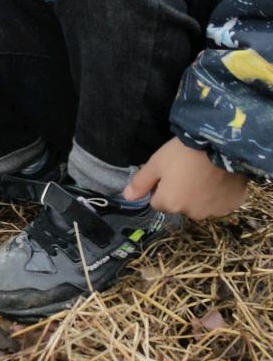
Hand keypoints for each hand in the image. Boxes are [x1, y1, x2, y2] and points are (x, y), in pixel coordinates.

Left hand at [123, 136, 247, 220]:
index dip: (160, 187)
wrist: (220, 146)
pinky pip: (220, 202)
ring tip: (204, 173)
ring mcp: (214, 212)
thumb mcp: (156, 164)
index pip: (157, 201)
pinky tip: (219, 178)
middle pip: (179, 205)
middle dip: (180, 193)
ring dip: (200, 195)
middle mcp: (191, 214)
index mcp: (170, 205)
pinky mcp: (233, 206)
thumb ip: (141, 183)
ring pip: (200, 205)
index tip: (168, 173)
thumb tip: (126, 197)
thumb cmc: (182, 154)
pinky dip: (219, 194)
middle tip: (186, 171)